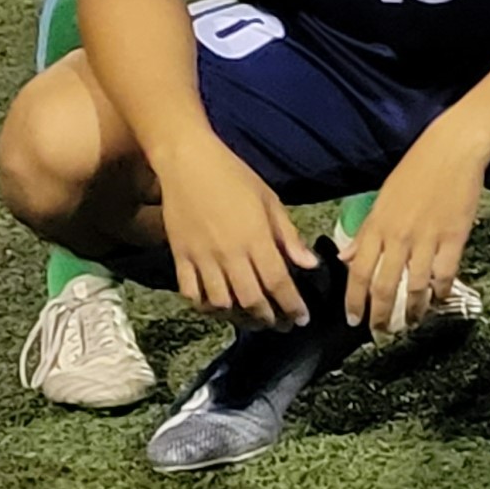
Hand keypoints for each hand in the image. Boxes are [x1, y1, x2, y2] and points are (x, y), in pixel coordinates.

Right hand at [155, 138, 314, 327]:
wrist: (188, 163)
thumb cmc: (235, 177)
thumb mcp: (271, 201)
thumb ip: (288, 237)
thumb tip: (309, 264)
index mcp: (256, 239)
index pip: (278, 283)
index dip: (292, 305)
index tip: (302, 319)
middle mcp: (229, 255)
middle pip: (250, 300)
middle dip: (269, 318)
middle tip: (282, 325)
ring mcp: (201, 259)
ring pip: (221, 303)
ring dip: (239, 318)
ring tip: (254, 320)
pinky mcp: (179, 258)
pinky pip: (191, 294)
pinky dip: (205, 307)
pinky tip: (219, 308)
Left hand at [345, 118, 489, 330]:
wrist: (452, 149)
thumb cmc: (415, 170)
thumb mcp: (381, 199)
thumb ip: (365, 232)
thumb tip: (345, 258)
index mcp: (376, 226)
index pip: (358, 273)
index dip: (354, 301)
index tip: (353, 320)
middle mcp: (398, 237)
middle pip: (384, 286)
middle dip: (381, 315)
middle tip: (381, 332)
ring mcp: (427, 238)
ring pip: (414, 287)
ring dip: (411, 310)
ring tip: (411, 322)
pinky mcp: (454, 237)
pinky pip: (444, 274)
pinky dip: (440, 292)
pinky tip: (438, 299)